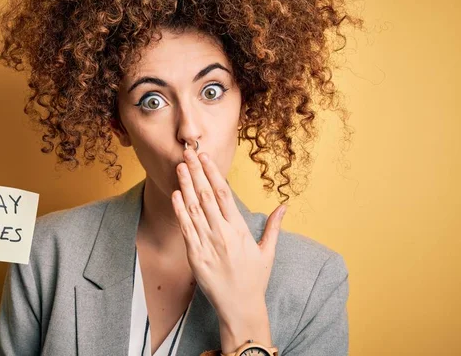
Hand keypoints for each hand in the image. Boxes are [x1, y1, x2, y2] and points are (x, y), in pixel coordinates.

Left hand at [171, 147, 286, 324]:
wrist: (240, 307)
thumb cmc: (254, 279)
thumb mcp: (268, 251)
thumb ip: (273, 226)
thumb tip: (284, 205)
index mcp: (239, 229)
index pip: (224, 193)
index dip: (213, 172)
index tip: (206, 157)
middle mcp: (222, 233)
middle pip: (206, 195)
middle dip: (196, 172)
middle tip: (188, 152)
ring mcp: (207, 244)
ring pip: (194, 208)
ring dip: (185, 185)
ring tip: (180, 166)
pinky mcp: (195, 256)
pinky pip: (186, 229)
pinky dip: (180, 210)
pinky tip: (176, 194)